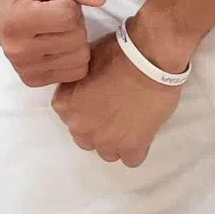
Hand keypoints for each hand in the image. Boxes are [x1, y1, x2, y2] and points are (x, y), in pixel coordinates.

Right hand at [0, 0, 105, 87]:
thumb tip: (100, 0)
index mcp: (15, 19)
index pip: (69, 16)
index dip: (70, 0)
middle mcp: (17, 50)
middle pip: (77, 38)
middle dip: (74, 20)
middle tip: (56, 9)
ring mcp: (24, 69)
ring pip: (80, 58)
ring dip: (75, 37)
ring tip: (55, 25)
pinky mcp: (32, 80)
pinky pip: (76, 72)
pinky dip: (73, 54)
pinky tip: (56, 41)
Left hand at [51, 29, 181, 165]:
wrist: (149, 61)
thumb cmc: (116, 54)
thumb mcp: (86, 61)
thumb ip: (78, 82)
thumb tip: (81, 87)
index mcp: (66, 106)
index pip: (65, 111)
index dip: (80, 101)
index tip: (93, 94)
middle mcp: (82, 129)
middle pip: (83, 134)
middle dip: (94, 123)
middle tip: (110, 107)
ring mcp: (108, 142)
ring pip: (105, 151)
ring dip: (113, 139)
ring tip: (126, 121)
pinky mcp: (133, 147)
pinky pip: (130, 159)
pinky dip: (134, 148)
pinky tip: (139, 131)